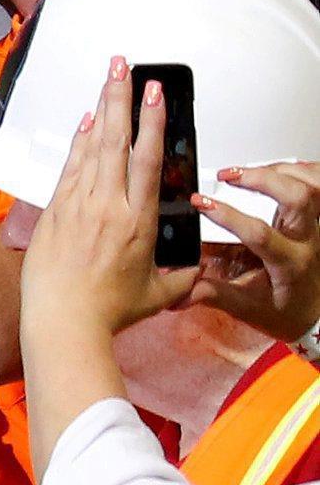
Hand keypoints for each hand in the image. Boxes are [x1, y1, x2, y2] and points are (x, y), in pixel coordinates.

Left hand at [22, 59, 199, 338]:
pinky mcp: (54, 213)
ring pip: (91, 148)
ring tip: (107, 81)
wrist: (63, 323)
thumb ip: (180, 275)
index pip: (147, 159)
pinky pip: (69, 169)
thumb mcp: (158, 292)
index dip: (152, 121)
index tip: (155, 93)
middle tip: (123, 66)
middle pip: (116, 140)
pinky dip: (78, 143)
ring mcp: (78, 207)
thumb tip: (193, 270)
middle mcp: (108, 206)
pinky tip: (86, 122)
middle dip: (120, 99)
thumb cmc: (109, 311)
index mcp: (139, 220)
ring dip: (100, 111)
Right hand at [195, 158, 319, 343]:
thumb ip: (214, 295)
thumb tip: (179, 292)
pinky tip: (276, 170)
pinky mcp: (317, 220)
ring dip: (280, 171)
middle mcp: (307, 240)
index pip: (259, 233)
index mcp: (289, 263)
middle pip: (298, 197)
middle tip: (228, 175)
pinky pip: (317, 186)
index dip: (228, 215)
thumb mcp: (248, 309)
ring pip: (311, 185)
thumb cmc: (287, 312)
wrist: (316, 314)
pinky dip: (298, 172)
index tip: (201, 204)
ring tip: (248, 171)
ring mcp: (315, 228)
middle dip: (261, 179)